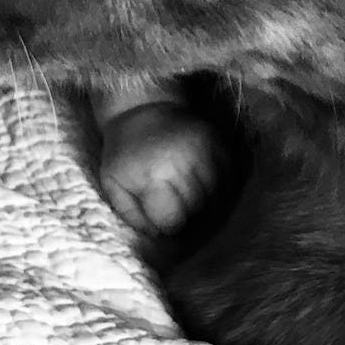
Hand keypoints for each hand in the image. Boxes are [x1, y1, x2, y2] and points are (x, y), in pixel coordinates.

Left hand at [99, 100, 227, 236]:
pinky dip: (223, 186)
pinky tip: (209, 186)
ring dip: (207, 203)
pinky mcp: (218, 141)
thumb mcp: (113, 184)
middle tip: (178, 208)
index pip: (173, 220)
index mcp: (153, 175)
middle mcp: (183, 163)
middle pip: (197, 210)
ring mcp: (204, 150)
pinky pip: (231, 176)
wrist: (142, 108)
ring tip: (192, 198)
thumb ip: (132, 215)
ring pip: (217, 196)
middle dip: (187, 215)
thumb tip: (159, 236)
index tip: (164, 219)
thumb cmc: (124, 153)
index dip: (169, 226)